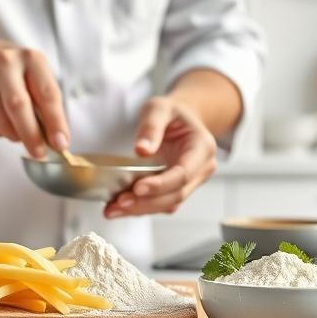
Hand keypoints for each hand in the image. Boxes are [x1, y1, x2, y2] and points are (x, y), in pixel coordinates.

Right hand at [0, 39, 69, 159]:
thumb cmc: (15, 74)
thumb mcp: (36, 79)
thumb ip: (48, 107)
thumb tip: (57, 141)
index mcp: (32, 58)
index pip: (47, 94)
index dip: (56, 122)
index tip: (61, 144)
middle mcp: (6, 62)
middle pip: (18, 106)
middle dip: (32, 135)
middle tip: (39, 153)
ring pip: (0, 118)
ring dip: (13, 135)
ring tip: (20, 135)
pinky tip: (3, 126)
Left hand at [105, 96, 216, 217]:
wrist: (179, 118)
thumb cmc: (172, 113)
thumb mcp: (159, 108)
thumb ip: (151, 126)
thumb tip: (141, 150)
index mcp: (202, 148)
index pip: (183, 173)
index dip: (161, 184)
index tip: (138, 188)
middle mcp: (201, 169)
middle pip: (176, 194)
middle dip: (147, 202)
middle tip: (120, 202)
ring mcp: (190, 182)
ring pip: (168, 204)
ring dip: (140, 209)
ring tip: (113, 209)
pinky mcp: (176, 189)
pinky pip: (160, 203)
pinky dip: (140, 207)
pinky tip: (119, 207)